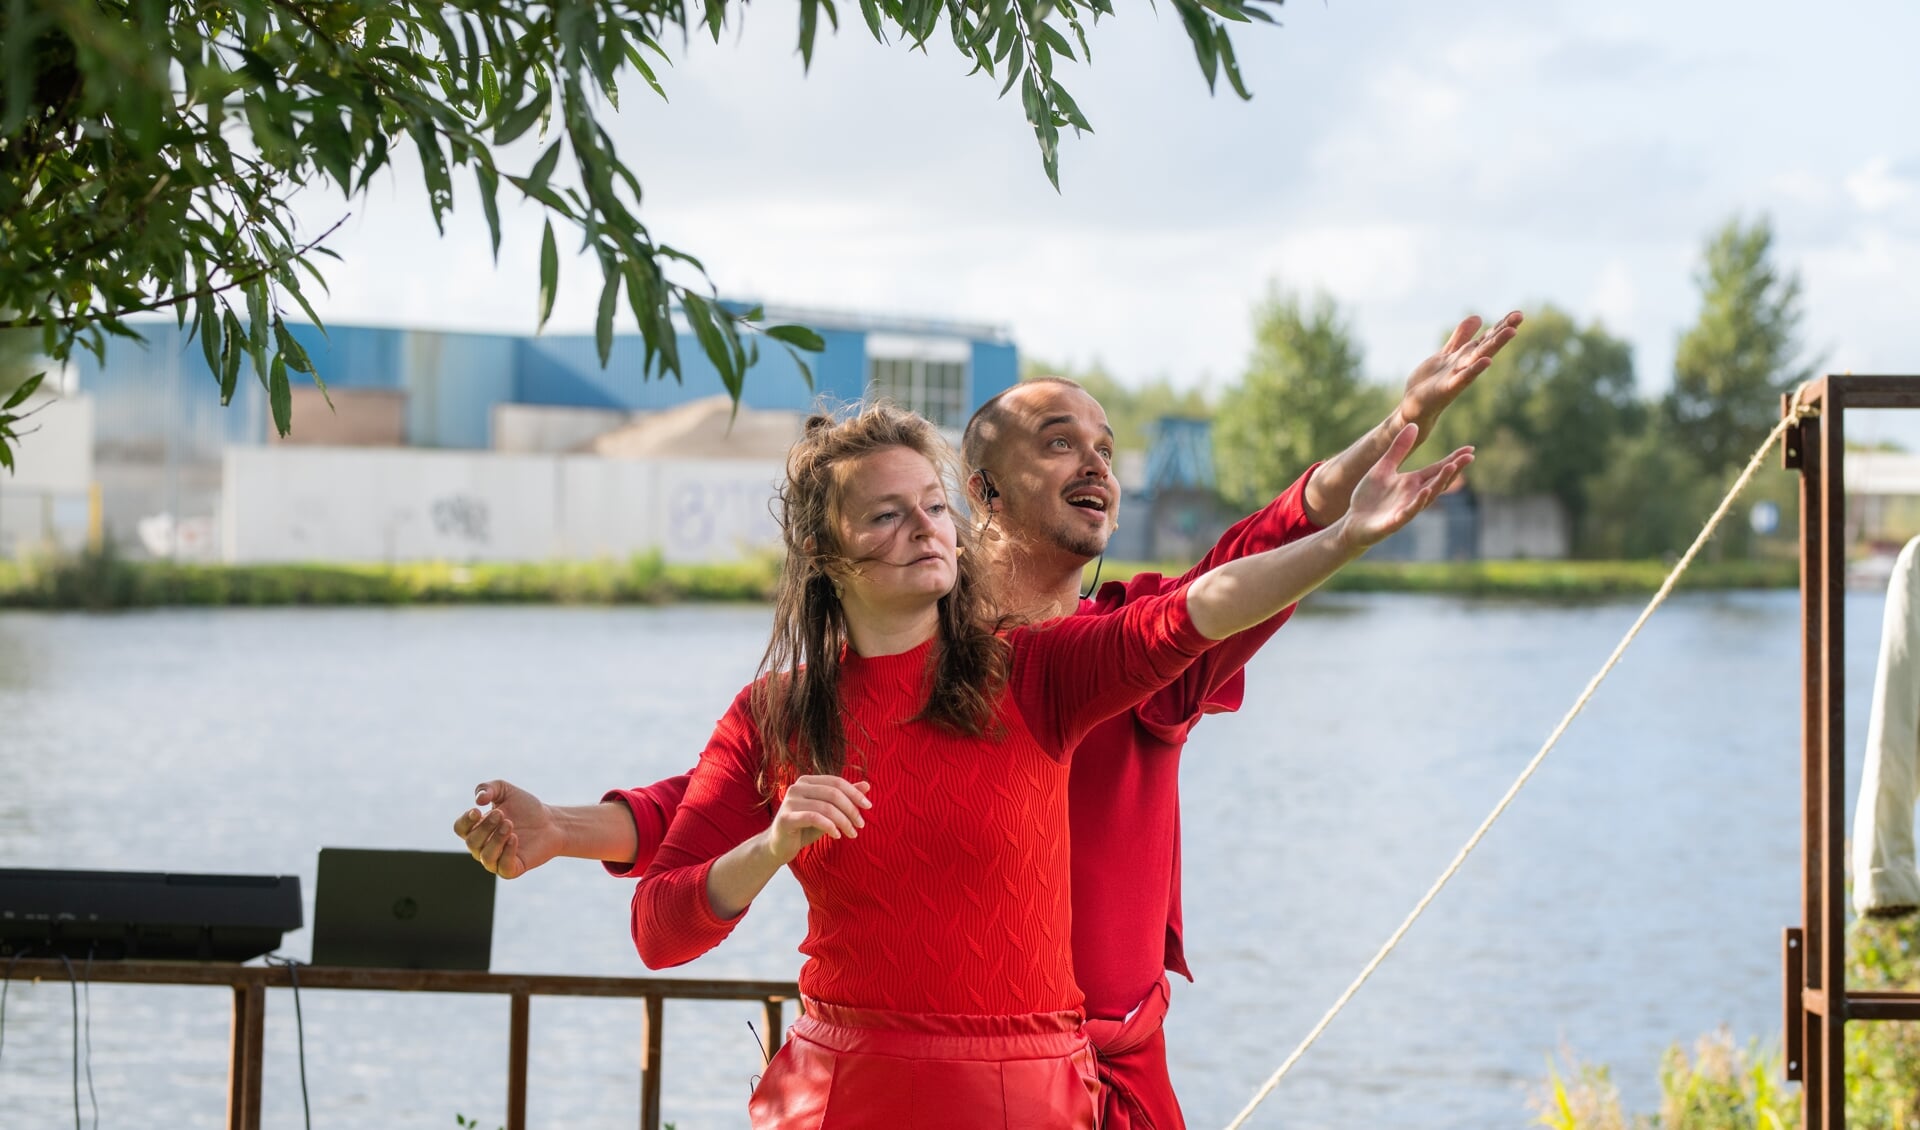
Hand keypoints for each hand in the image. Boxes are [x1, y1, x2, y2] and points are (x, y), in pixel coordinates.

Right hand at [455, 780, 558, 879]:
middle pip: (472, 842)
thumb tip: (478, 799)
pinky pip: (503, 867)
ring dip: (496, 839)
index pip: (460, 828)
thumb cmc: (525, 807)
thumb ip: (488, 788)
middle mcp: (482, 847)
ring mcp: (496, 860)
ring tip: (509, 824)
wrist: (551, 822)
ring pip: (485, 856)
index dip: (466, 820)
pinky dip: (507, 852)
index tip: (477, 810)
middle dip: (485, 826)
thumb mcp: (505, 790)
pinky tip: (514, 838)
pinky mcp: (511, 870)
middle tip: (501, 814)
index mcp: (477, 828)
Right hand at [765, 775, 871, 864]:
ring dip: (843, 821)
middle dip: (851, 809)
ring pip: (825, 807)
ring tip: (852, 833)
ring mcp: (789, 801)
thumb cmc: (805, 828)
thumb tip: (866, 786)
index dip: (855, 793)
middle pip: (833, 793)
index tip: (869, 806)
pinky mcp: (785, 817)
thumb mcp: (828, 812)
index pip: (836, 782)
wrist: (779, 846)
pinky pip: (813, 818)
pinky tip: (836, 835)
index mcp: (807, 781)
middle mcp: (797, 787)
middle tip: (861, 824)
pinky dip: (829, 826)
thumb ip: (844, 798)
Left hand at [1342, 424, 1472, 548]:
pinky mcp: (1394, 522)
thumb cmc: (1370, 496)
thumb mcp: (1383, 467)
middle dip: (1453, 469)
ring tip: (1450, 468)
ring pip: (1427, 496)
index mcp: (1412, 482)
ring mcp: (1405, 509)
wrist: (1352, 522)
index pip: (1437, 469)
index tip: (1470, 449)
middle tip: (1468, 457)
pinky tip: (1425, 492)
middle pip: (1438, 481)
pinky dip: (1417, 503)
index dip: (1454, 460)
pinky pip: (1408, 512)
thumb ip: (1398, 448)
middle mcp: (1414, 495)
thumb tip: (1414, 424)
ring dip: (1439, 483)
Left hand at [1396, 311, 1522, 443]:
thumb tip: (1478, 317)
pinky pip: (1464, 377)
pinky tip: (1487, 361)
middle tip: (1519, 317)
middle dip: (1503, 331)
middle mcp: (1467, 364)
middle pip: (1488, 344)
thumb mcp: (1447, 353)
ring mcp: (1459, 375)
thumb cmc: (1431, 381)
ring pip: (1479, 357)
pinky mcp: (1448, 387)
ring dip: (1495, 345)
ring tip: (1511, 332)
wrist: (1414, 404)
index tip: (1518, 314)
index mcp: (1466, 355)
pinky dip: (1475, 369)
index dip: (1501, 325)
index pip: (1487, 337)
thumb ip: (1461, 337)